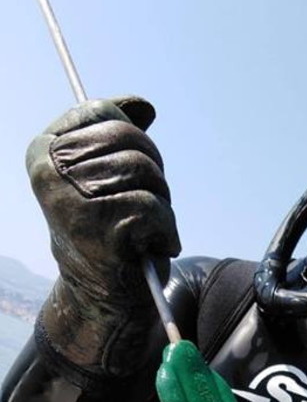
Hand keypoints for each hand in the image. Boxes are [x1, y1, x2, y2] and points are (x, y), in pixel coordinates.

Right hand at [26, 96, 180, 302]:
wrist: (106, 294)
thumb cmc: (112, 228)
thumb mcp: (108, 175)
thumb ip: (118, 135)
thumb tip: (144, 106)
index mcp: (44, 151)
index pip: (101, 111)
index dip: (132, 136)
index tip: (132, 168)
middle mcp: (49, 171)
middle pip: (130, 139)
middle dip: (152, 172)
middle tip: (143, 205)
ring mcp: (70, 198)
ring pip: (145, 171)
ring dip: (161, 203)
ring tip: (145, 227)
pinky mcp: (98, 226)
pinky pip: (154, 208)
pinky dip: (166, 230)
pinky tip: (153, 246)